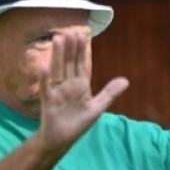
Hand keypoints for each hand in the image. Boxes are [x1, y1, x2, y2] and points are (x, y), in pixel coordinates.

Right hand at [38, 29, 128, 156]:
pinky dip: (45, 79)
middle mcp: (68, 85)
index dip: (83, 51)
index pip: (82, 65)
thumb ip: (109, 93)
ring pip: (58, 70)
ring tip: (59, 39)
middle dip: (71, 48)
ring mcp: (57, 92)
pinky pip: (46, 89)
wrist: (61, 139)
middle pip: (70, 63)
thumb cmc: (77, 123)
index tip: (84, 35)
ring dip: (58, 56)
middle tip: (71, 30)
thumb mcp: (97, 107)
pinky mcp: (48, 102)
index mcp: (80, 86)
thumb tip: (126, 80)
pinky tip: (43, 68)